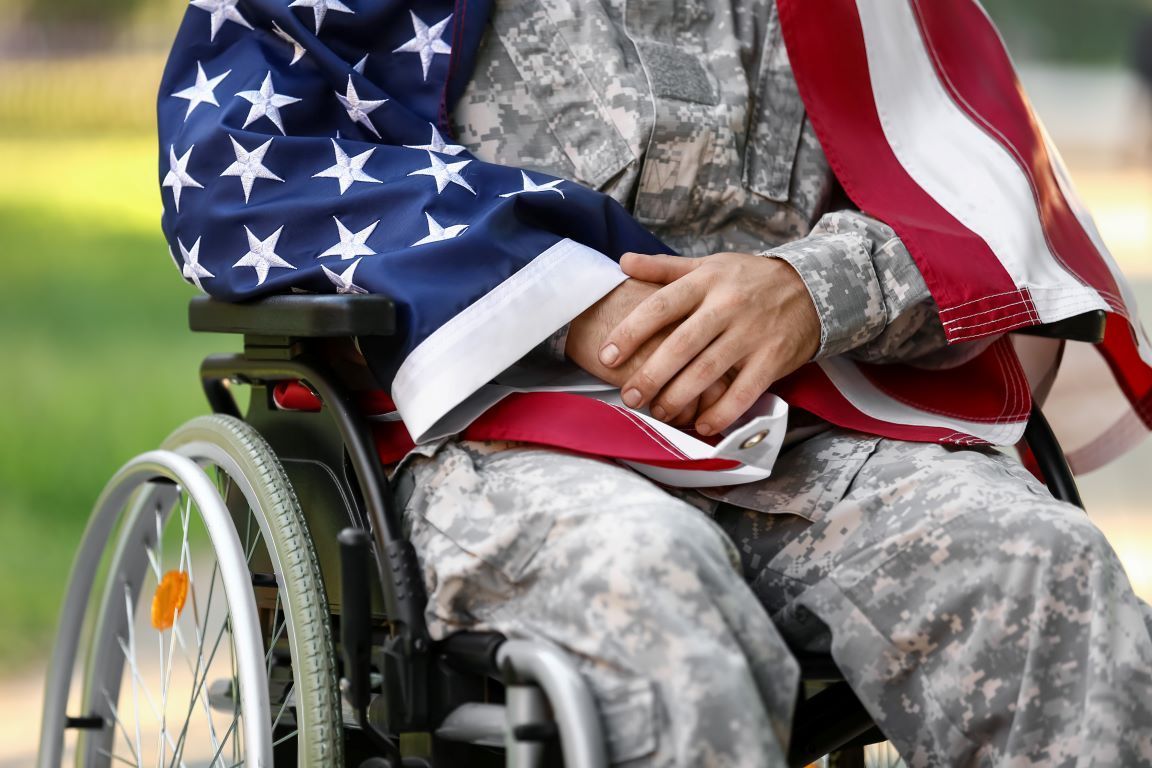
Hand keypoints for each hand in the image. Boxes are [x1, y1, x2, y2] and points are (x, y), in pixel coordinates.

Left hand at [598, 251, 819, 434]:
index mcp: (706, 282)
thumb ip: (665, 268)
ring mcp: (751, 335)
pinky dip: (721, 412)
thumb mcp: (710, 265)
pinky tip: (702, 425)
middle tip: (628, 397)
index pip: (661, 306)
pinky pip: (742, 392)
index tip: (607, 355)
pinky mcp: (772, 359)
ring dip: (679, 398)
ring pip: (707, 372)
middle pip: (680, 345)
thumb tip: (622, 262)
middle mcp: (727, 307)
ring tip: (658, 413)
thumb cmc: (749, 279)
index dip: (631, 332)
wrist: (813, 288)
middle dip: (650, 374)